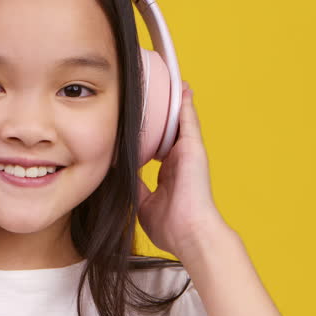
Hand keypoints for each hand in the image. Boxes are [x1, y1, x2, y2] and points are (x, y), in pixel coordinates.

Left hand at [136, 81, 227, 258]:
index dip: (148, 133)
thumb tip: (120, 173)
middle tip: (152, 93)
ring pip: (179, 121)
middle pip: (168, 129)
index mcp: (169, 172)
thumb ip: (135, 184)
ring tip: (170, 81)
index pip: (157, 146)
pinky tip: (182, 88)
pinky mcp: (195, 149)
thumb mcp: (144, 202)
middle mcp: (180, 160)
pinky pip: (189, 121)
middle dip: (161, 113)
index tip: (138, 122)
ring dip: (175, 102)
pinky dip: (185, 104)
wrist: (190, 234)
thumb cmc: (171, 227)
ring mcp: (188, 153)